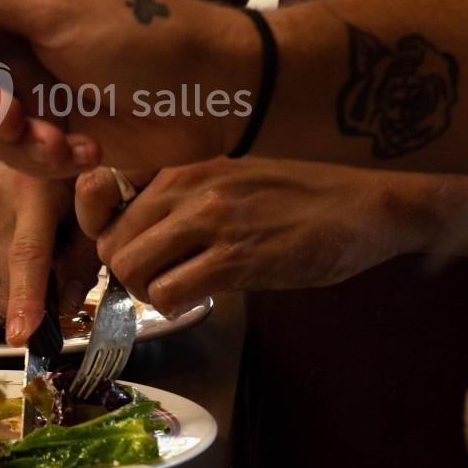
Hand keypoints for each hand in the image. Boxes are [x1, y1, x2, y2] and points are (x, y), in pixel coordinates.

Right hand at [0, 0, 256, 177]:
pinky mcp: (48, 121)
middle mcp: (9, 27)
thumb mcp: (59, 3)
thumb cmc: (146, 36)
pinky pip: (15, 150)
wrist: (211, 94)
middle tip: (16, 118)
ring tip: (64, 142)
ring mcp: (27, 78)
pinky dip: (47, 155)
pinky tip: (86, 148)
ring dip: (18, 139)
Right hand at [0, 159, 101, 345]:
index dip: (27, 298)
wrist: (33, 126)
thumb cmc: (72, 165)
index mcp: (33, 191)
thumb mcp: (91, 204)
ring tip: (47, 250)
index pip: (28, 255)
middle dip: (27, 301)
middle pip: (6, 274)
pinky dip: (7, 260)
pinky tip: (28, 237)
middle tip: (53, 315)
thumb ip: (83, 257)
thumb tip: (67, 306)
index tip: (22, 334)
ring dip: (18, 278)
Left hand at [78, 158, 467, 314]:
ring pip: (131, 268)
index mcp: (185, 163)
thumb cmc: (301, 194)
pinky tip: (203, 295)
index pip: (103, 193)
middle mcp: (189, 185)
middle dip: (128, 270)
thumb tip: (137, 231)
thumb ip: (183, 194)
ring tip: (181, 288)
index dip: (108, 231)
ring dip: (148, 290)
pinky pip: (169, 292)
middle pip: (111, 241)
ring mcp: (212, 219)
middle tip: (161, 278)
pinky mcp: (237, 258)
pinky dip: (175, 304)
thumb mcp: (232, 175)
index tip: (131, 248)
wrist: (365, 206)